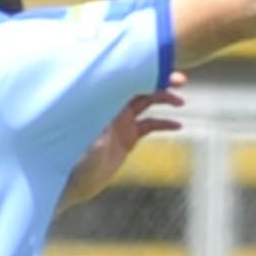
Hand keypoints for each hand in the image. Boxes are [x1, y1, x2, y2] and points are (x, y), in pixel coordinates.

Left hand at [66, 79, 186, 206]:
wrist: (75, 183)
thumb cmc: (75, 159)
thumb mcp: (92, 140)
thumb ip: (107, 126)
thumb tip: (119, 107)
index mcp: (100, 100)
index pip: (126, 78)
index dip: (147, 72)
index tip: (166, 72)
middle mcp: (111, 106)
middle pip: (139, 85)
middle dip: (160, 81)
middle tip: (181, 81)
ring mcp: (120, 121)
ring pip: (147, 102)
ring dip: (164, 98)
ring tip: (181, 102)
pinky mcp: (127, 136)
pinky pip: (150, 125)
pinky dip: (164, 123)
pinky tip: (178, 125)